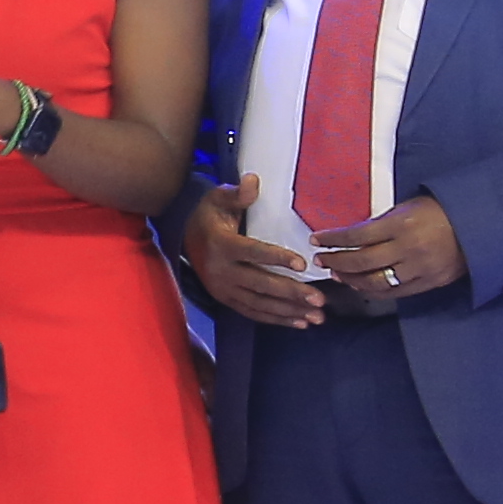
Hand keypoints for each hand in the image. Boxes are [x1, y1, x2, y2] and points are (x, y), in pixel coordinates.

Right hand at [176, 177, 327, 328]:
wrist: (183, 237)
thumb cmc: (209, 215)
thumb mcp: (219, 199)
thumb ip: (238, 193)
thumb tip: (253, 181)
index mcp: (221, 244)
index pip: (253, 252)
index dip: (277, 258)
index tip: (303, 264)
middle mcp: (221, 270)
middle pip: (260, 284)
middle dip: (292, 293)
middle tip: (319, 299)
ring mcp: (223, 288)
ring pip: (260, 303)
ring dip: (289, 311)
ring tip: (317, 316)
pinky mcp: (226, 299)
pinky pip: (253, 312)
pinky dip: (277, 319)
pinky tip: (299, 322)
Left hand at [312, 193, 468, 307]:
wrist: (479, 227)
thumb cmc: (441, 212)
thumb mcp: (407, 208)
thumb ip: (381, 223)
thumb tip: (353, 236)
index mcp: (401, 225)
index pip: (357, 235)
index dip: (333, 239)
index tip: (317, 239)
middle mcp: (408, 249)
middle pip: (361, 261)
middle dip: (336, 261)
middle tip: (321, 260)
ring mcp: (419, 268)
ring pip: (376, 281)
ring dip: (351, 279)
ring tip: (338, 273)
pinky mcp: (429, 282)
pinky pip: (395, 292)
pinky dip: (374, 291)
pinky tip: (360, 286)